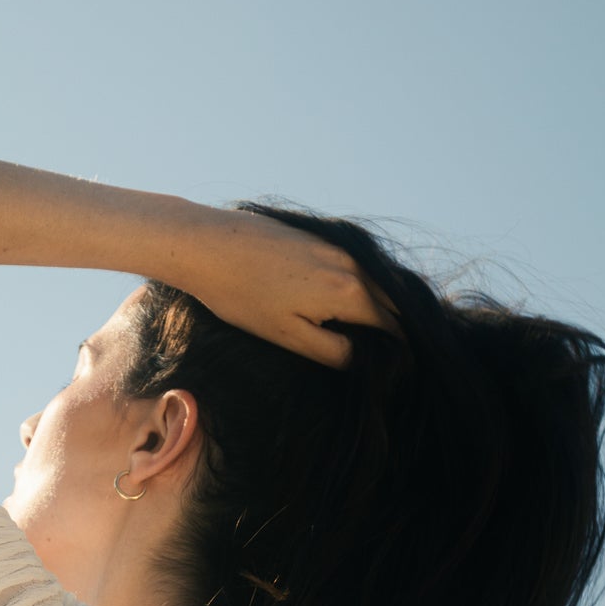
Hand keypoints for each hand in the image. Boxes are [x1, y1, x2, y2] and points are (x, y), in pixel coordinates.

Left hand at [161, 203, 403, 368]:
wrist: (208, 245)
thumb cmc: (244, 296)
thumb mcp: (289, 336)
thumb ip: (333, 352)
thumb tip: (363, 359)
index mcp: (350, 293)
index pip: (392, 326)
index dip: (396, 349)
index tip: (392, 369)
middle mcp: (352, 265)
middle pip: (390, 301)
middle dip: (392, 326)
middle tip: (381, 354)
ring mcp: (336, 246)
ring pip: (373, 281)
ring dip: (376, 305)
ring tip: (364, 332)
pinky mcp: (319, 236)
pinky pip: (353, 266)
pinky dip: (357, 285)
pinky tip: (339, 302)